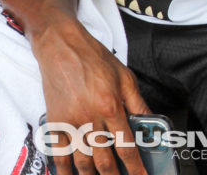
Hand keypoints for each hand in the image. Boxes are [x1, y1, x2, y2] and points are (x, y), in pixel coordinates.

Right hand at [34, 15, 149, 174]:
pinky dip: (65, 171)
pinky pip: (59, 155)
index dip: (136, 169)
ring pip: (83, 163)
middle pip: (105, 162)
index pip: (127, 147)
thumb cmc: (93, 56)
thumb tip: (152, 123)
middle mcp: (90, 118)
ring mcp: (70, 122)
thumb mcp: (124, 76)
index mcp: (111, 106)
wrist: (60, 45)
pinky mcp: (54, 122)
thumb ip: (138, 103)